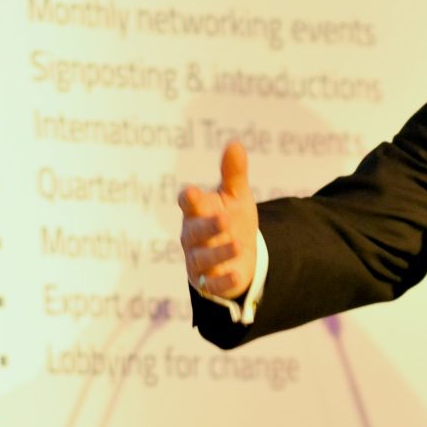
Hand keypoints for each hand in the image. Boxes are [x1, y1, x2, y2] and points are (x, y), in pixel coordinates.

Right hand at [179, 139, 257, 300]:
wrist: (239, 256)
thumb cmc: (231, 220)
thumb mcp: (235, 196)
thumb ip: (234, 173)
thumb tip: (235, 143)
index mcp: (196, 212)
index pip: (188, 204)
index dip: (190, 200)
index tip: (193, 194)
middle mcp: (192, 236)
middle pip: (195, 232)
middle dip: (208, 226)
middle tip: (225, 219)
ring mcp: (198, 260)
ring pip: (203, 258)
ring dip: (219, 252)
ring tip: (239, 244)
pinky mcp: (208, 282)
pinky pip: (213, 284)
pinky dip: (223, 280)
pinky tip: (237, 274)